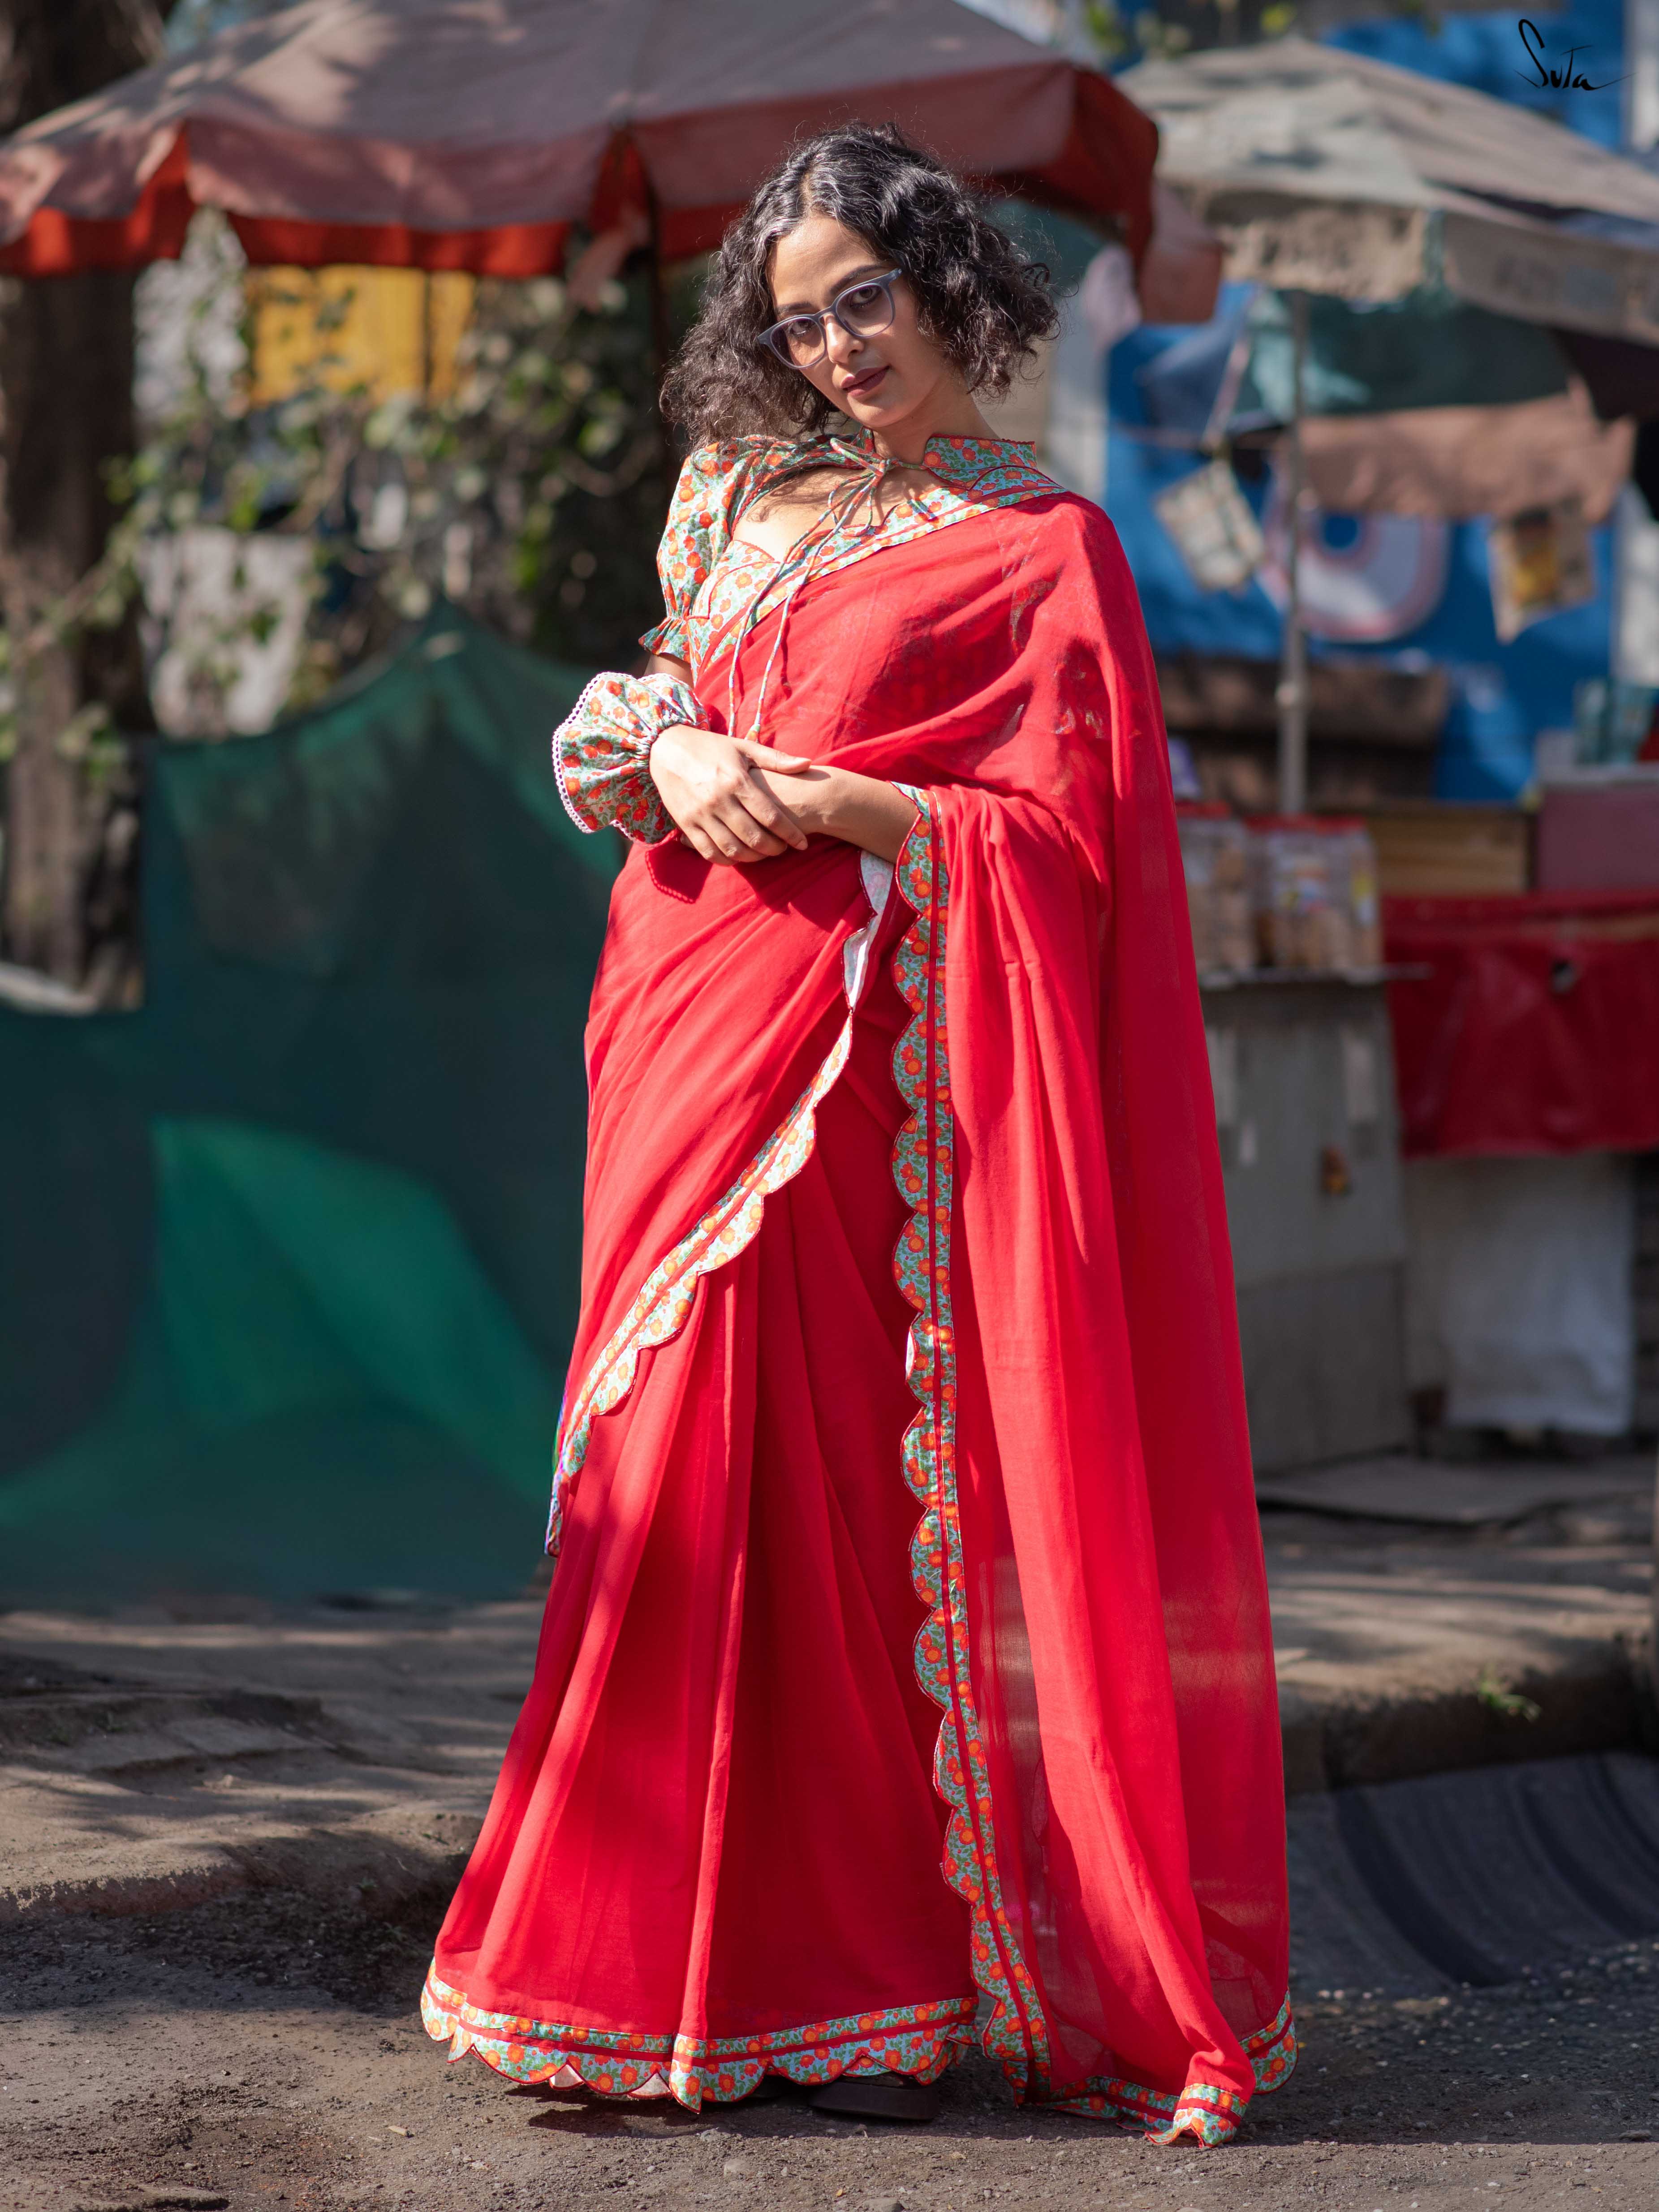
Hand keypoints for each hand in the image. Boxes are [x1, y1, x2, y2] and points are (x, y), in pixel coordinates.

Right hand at [649, 726, 813, 863]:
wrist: (666, 749)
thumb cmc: (711, 747)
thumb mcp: (743, 748)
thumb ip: (776, 759)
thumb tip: (807, 763)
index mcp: (736, 781)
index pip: (770, 816)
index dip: (790, 834)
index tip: (802, 843)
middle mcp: (718, 800)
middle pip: (753, 837)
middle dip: (774, 849)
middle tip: (784, 849)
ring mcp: (700, 814)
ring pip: (732, 849)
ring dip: (753, 858)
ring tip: (764, 854)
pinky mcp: (685, 824)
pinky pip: (708, 852)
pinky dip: (727, 860)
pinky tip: (739, 856)